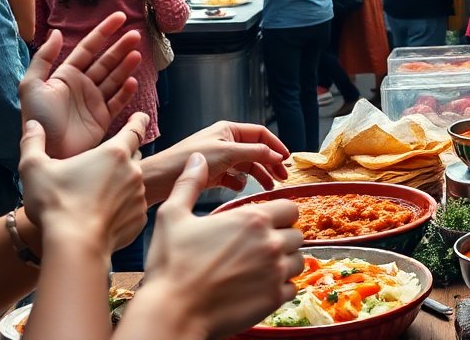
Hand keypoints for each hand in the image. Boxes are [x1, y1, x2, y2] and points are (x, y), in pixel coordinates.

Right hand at [19, 112, 147, 252]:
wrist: (75, 245)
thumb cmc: (55, 204)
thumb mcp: (34, 169)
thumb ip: (33, 142)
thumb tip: (33, 124)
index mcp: (114, 153)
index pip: (135, 129)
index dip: (138, 121)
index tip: (140, 117)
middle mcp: (133, 172)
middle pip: (133, 157)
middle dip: (122, 157)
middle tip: (103, 165)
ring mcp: (139, 197)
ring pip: (133, 184)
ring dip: (121, 185)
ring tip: (98, 196)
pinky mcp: (139, 219)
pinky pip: (133, 208)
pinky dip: (122, 209)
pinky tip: (103, 216)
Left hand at [20, 12, 141, 158]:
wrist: (48, 151)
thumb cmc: (38, 118)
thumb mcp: (31, 85)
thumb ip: (43, 58)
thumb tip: (54, 32)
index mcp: (66, 75)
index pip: (88, 47)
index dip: (103, 32)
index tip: (119, 17)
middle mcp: (82, 85)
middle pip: (106, 61)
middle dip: (120, 47)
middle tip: (135, 34)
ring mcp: (94, 101)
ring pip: (115, 78)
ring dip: (126, 65)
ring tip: (137, 54)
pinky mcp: (103, 118)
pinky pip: (118, 101)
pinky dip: (126, 91)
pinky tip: (132, 81)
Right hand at [134, 154, 304, 338]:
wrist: (172, 312)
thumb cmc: (171, 264)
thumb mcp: (173, 216)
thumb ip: (190, 183)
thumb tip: (197, 159)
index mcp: (252, 219)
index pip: (289, 208)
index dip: (279, 215)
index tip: (264, 224)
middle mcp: (270, 243)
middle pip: (296, 235)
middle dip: (282, 238)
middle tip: (260, 247)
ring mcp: (275, 272)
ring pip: (298, 260)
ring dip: (285, 262)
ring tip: (262, 267)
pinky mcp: (274, 299)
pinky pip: (292, 288)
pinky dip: (281, 288)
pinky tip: (261, 288)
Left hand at [142, 121, 290, 205]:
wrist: (158, 179)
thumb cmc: (186, 160)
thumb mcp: (226, 153)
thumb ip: (254, 153)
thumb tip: (277, 155)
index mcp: (228, 130)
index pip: (260, 134)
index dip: (276, 145)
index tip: (288, 159)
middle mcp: (225, 142)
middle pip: (256, 151)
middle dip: (270, 163)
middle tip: (282, 177)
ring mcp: (219, 159)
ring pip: (246, 165)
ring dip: (258, 175)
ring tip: (268, 187)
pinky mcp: (212, 174)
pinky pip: (233, 177)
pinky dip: (239, 183)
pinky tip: (241, 189)